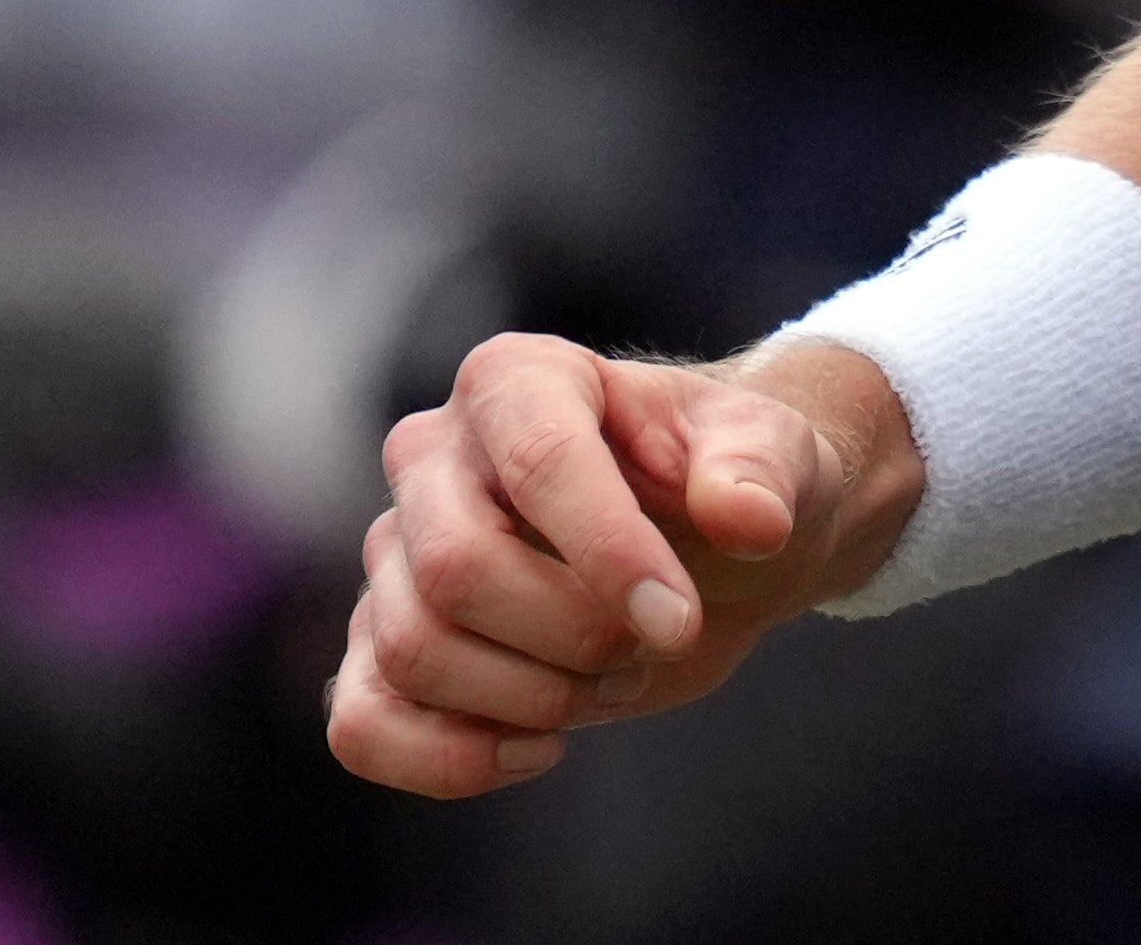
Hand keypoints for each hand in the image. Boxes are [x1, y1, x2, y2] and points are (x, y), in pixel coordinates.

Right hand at [326, 331, 920, 796]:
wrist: (716, 551)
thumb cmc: (734, 484)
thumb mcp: (779, 458)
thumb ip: (762, 472)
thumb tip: (748, 517)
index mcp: (518, 380)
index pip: (536, 462)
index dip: (607, 556)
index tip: (679, 620)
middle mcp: (434, 456)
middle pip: (453, 569)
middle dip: (572, 635)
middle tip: (651, 641)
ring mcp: (396, 554)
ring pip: (413, 652)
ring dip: (535, 697)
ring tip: (611, 678)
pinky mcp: (385, 646)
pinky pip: (361, 722)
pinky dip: (447, 761)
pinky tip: (537, 749)